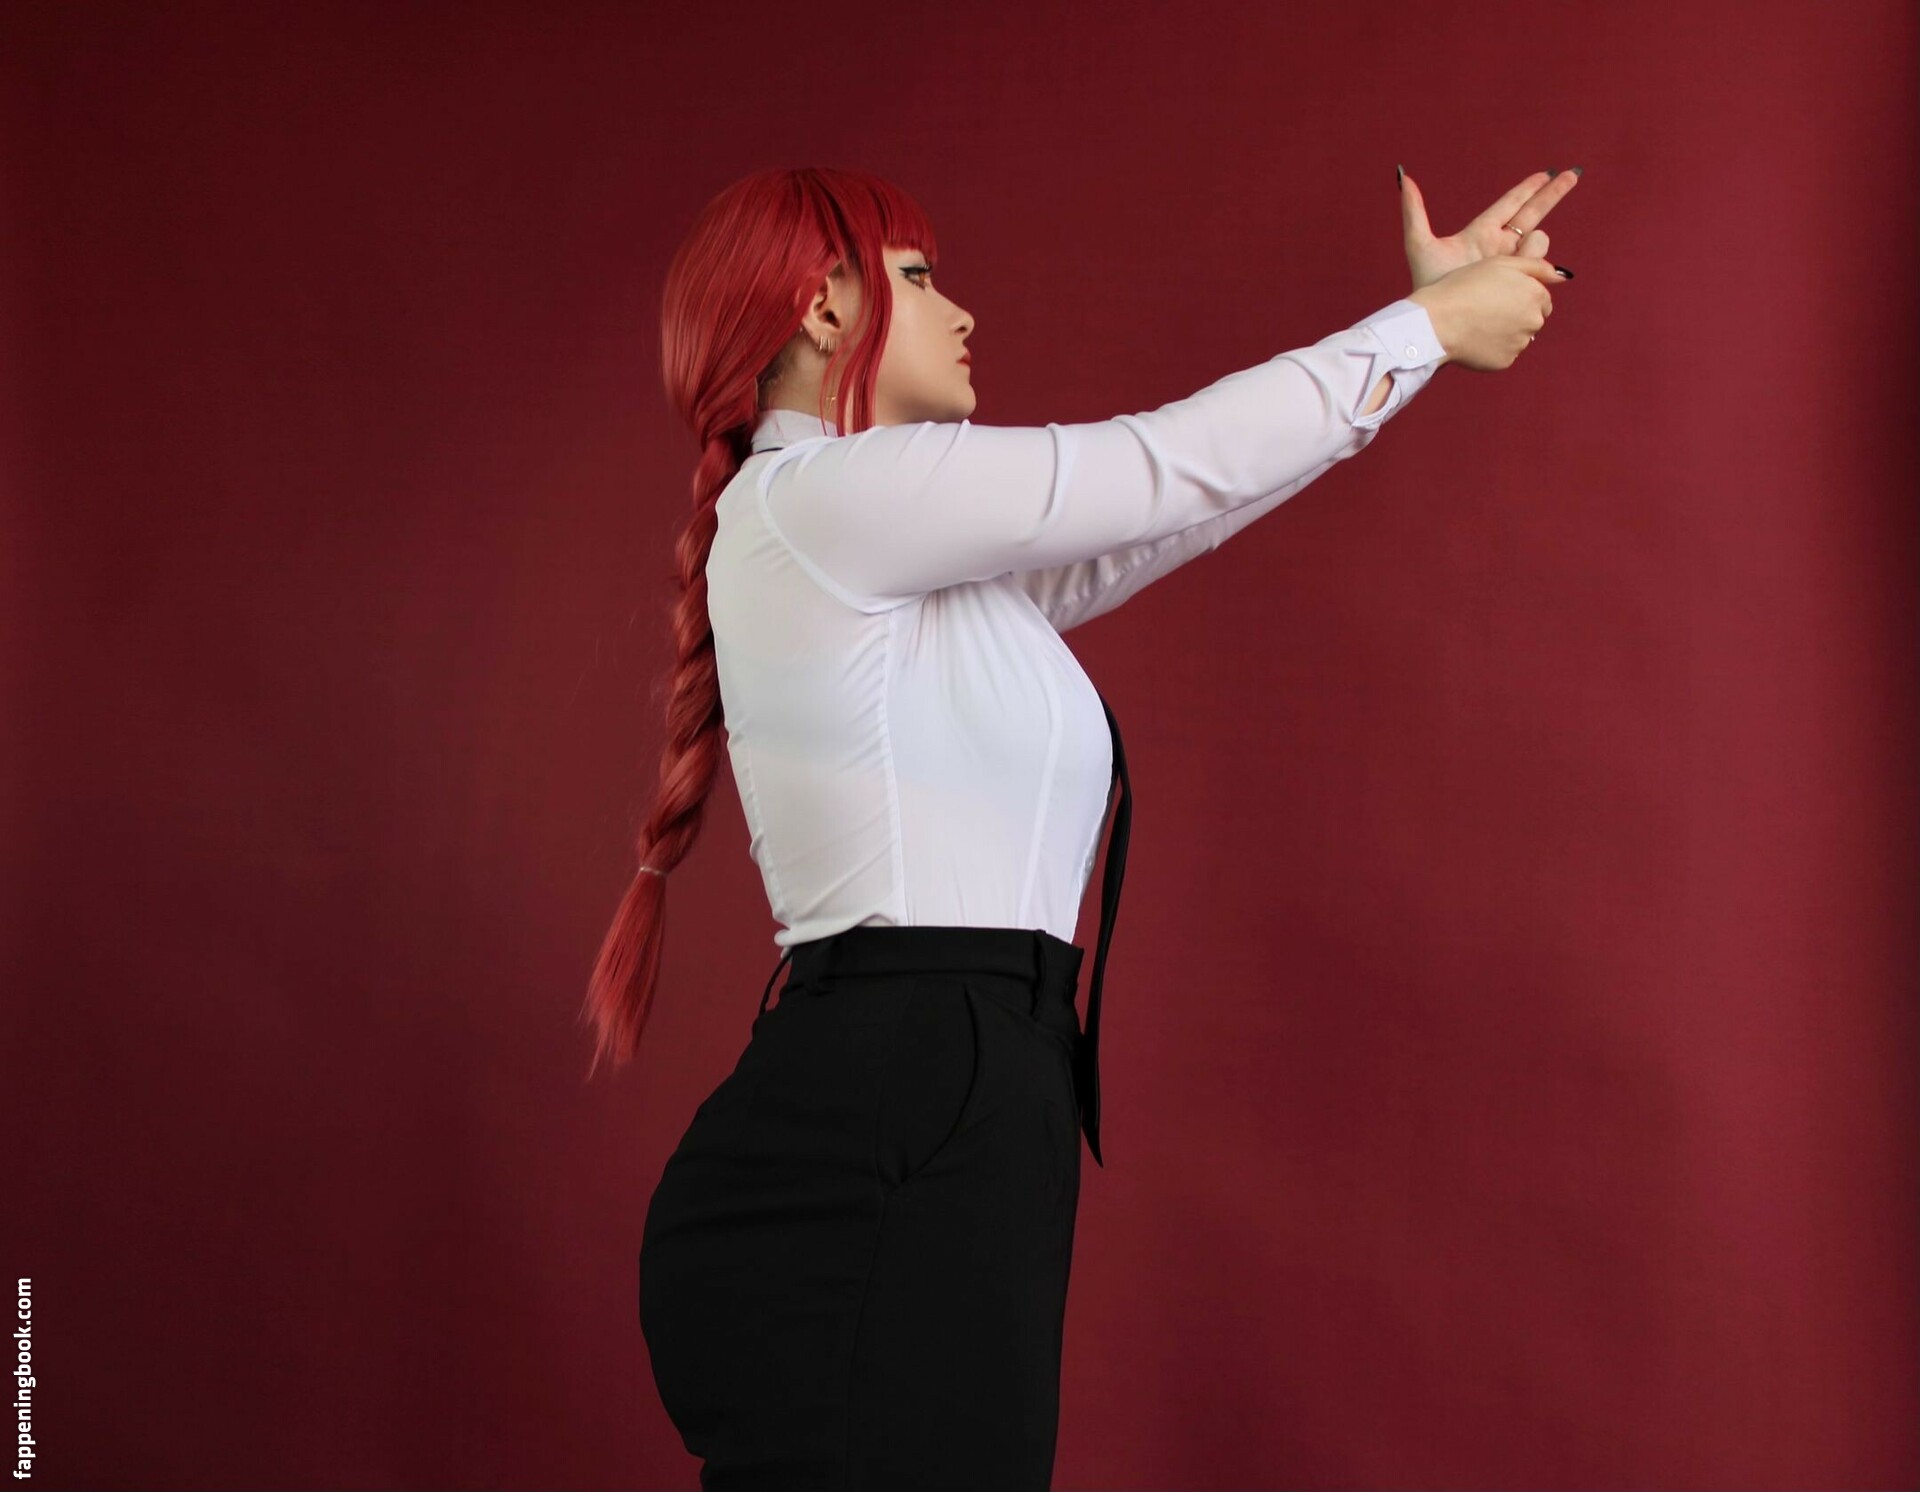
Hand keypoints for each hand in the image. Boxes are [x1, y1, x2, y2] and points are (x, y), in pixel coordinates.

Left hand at [1400, 166, 1579, 291]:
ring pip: (1537, 244)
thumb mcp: (1419, 244)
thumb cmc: (1428, 284)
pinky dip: (1541, 269)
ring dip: (1533, 245)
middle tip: (1572, 174)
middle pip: (1532, 214)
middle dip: (1552, 194)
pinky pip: (1539, 271)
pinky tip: (1540, 272)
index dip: (1528, 189)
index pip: (1510, 205)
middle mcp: (1499, 247)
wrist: (1441, 320)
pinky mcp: (1520, 285)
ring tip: (1515, 256)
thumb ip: (1413, 211)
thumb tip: (1405, 177)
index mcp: (1481, 232)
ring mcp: (1511, 266)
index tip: (1546, 173)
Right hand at [1408, 256, 1563, 372]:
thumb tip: (1563, 275)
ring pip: (1518, 337)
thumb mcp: (1500, 263)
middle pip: (1532, 319)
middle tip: (1485, 309)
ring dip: (1504, 332)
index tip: (1497, 294)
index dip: (1520, 295)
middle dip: (1515, 314)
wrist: (1436, 322)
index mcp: (1536, 295)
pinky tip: (1474, 338)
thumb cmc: (1464, 287)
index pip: (1541, 298)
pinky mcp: (1505, 362)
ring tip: (1477, 323)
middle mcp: (1534, 321)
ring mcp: (1520, 344)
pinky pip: (1503, 354)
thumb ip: (1536, 266)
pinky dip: (1492, 348)